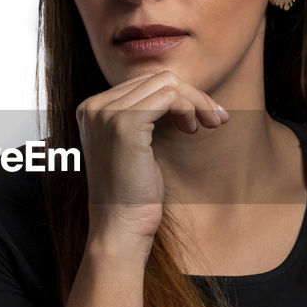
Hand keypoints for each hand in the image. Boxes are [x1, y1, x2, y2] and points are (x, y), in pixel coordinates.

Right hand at [77, 69, 228, 241]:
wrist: (120, 228)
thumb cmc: (133, 195)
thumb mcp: (135, 148)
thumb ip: (143, 117)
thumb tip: (177, 91)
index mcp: (91, 110)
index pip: (143, 83)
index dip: (178, 96)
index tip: (200, 117)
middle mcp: (93, 107)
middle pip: (155, 78)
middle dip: (192, 95)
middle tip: (215, 119)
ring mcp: (106, 113)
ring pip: (167, 84)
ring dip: (196, 102)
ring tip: (207, 125)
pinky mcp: (124, 123)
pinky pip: (169, 96)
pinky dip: (189, 107)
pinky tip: (192, 129)